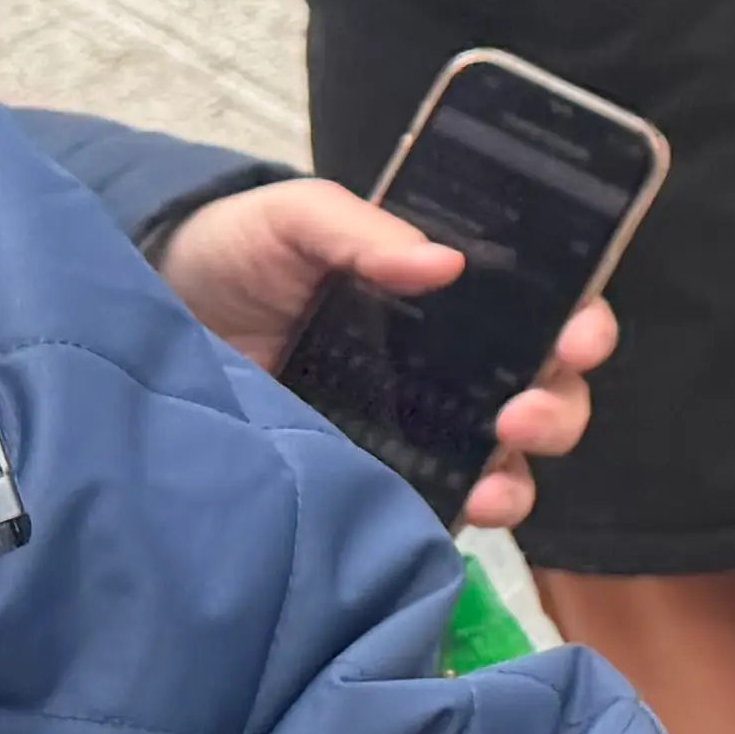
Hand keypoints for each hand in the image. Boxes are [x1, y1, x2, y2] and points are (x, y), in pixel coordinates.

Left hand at [159, 177, 615, 534]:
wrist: (151, 312)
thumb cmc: (237, 251)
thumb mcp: (295, 218)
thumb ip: (362, 230)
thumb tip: (444, 263)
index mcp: (453, 292)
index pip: (549, 306)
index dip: (583, 323)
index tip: (580, 337)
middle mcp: (450, 363)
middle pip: (544, 391)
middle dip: (558, 409)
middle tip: (523, 414)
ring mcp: (413, 425)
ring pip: (503, 461)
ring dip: (519, 475)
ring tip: (493, 481)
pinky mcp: (368, 473)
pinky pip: (431, 503)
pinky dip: (457, 515)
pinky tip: (454, 513)